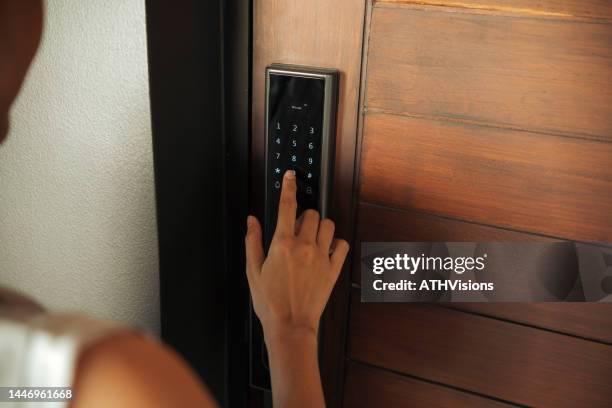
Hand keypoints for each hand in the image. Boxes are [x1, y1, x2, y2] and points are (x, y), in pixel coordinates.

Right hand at [244, 170, 348, 342]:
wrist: (290, 326)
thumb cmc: (269, 302)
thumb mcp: (253, 271)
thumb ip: (253, 241)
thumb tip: (252, 220)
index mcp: (282, 244)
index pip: (287, 206)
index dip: (289, 187)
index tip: (290, 176)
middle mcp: (304, 246)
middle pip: (311, 214)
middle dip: (304, 216)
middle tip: (296, 229)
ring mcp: (321, 257)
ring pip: (328, 225)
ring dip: (320, 227)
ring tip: (312, 239)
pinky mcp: (333, 269)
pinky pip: (342, 245)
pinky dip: (336, 243)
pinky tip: (327, 250)